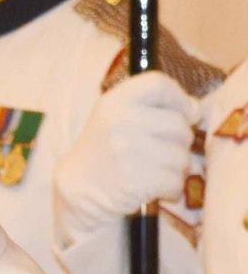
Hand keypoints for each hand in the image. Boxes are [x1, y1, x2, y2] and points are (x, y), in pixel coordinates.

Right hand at [56, 70, 199, 245]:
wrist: (77, 189)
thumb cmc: (106, 149)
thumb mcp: (116, 115)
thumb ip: (154, 105)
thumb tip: (196, 112)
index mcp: (114, 101)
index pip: (158, 84)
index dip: (180, 98)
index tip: (186, 113)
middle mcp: (119, 122)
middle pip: (179, 124)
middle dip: (179, 141)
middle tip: (162, 151)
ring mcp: (126, 152)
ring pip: (181, 156)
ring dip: (175, 168)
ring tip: (154, 171)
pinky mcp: (135, 181)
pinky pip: (175, 181)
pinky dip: (170, 188)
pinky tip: (153, 187)